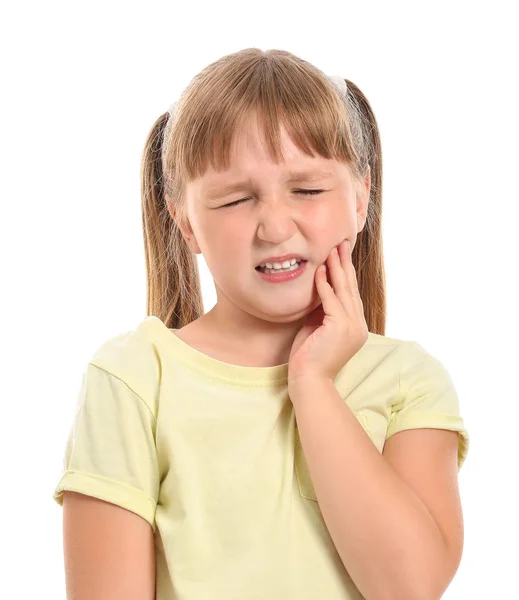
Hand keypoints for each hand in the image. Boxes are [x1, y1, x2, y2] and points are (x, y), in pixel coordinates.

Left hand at [287, 239, 368, 394]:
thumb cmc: (308, 357)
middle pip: (351, 288)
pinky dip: (325, 284)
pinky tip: (320, 270)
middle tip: (341, 243)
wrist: (308, 380)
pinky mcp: (340, 327)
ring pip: (344, 291)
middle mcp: (358, 325)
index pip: (351, 294)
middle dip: (345, 264)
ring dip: (337, 268)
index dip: (346, 273)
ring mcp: (352, 327)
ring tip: (331, 250)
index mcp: (356, 326)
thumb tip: (318, 290)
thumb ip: (321, 310)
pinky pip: (331, 300)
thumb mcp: (317, 328)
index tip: (341, 255)